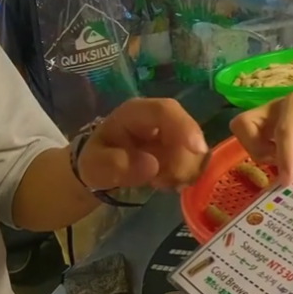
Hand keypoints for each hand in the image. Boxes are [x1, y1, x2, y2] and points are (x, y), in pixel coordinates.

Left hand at [78, 98, 208, 190]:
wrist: (103, 168)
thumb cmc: (97, 161)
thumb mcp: (95, 166)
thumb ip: (116, 165)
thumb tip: (152, 165)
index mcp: (136, 112)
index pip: (166, 110)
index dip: (185, 127)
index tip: (197, 150)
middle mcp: (160, 118)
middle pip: (187, 132)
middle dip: (183, 161)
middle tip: (164, 183)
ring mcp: (175, 133)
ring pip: (196, 150)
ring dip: (184, 172)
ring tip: (159, 183)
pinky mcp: (183, 149)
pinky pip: (196, 162)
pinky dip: (186, 176)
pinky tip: (166, 182)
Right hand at [230, 80, 292, 184]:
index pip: (282, 130)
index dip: (283, 154)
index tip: (288, 177)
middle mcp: (273, 108)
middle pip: (243, 127)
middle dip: (257, 149)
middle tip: (280, 162)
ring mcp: (267, 118)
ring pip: (247, 138)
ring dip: (262, 155)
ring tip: (286, 162)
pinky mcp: (266, 127)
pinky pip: (255, 143)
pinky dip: (265, 155)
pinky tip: (283, 160)